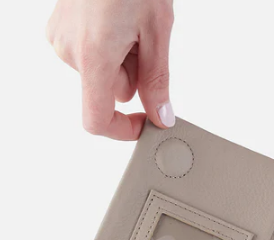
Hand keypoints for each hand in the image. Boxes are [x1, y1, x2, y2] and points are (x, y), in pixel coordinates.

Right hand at [46, 0, 174, 139]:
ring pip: (102, 73)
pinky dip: (108, 46)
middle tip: (145, 42)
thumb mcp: (157, 32)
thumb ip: (158, 81)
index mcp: (92, 56)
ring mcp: (60, 38)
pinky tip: (115, 21)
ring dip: (122, 60)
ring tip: (130, 24)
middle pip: (110, 92)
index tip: (144, 125)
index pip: (96, 119)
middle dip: (133, 76)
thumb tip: (161, 117)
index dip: (123, 131)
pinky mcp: (58, 28)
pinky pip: (90, 55)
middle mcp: (69, 51)